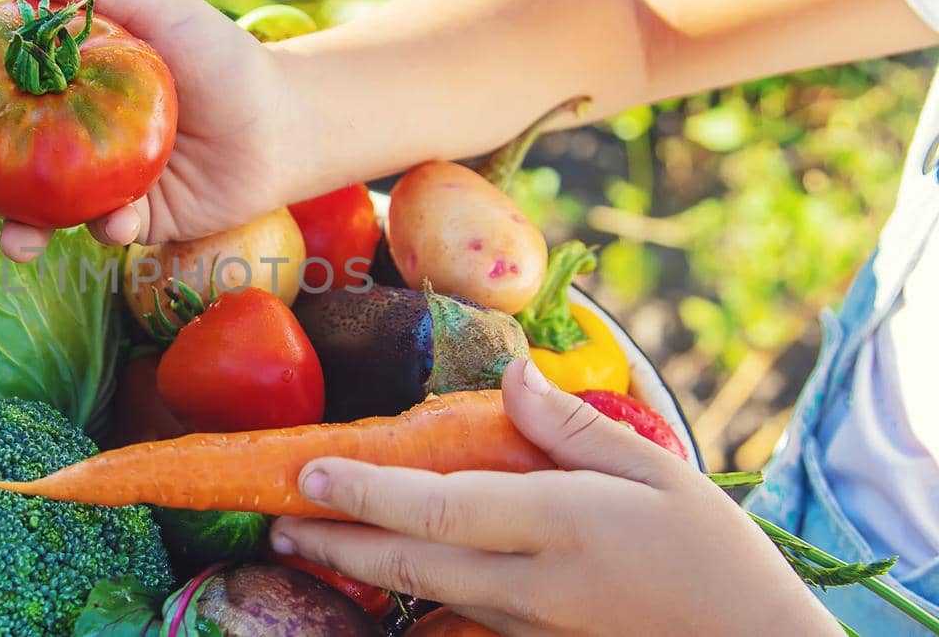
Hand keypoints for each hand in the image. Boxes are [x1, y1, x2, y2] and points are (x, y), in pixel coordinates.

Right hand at [0, 0, 309, 261]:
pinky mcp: (134, 222)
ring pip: (36, 212)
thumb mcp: (156, 9)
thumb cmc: (222, 56)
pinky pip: (103, 232)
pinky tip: (114, 224)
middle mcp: (68, 137)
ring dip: (13, 231)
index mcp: (62, 85)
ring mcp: (96, 184)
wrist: (285, 122)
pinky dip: (102, 231)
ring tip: (11, 241)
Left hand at [268, 358, 840, 636]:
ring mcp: (527, 619)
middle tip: (275, 523)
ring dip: (357, 568)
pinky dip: (406, 593)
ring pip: (423, 592)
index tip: (310, 471)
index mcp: (559, 524)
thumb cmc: (713, 553)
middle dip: (335, 542)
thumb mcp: (658, 472)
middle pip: (410, 561)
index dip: (368, 492)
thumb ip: (573, 427)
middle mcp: (530, 579)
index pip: (441, 507)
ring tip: (302, 543)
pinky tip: (376, 577)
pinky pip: (455, 614)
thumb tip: (513, 375)